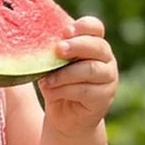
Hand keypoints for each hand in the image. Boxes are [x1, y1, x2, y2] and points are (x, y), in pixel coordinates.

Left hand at [38, 17, 116, 138]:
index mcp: (94, 45)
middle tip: (58, 49)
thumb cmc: (58, 85)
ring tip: (47, 79)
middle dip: (76, 46)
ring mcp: (108, 78)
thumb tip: (36, 41)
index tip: (65, 31)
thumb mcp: (53, 66)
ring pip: (90, 69)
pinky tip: (51, 92)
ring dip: (65, 73)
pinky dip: (65, 90)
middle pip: (97, 46)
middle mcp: (106, 59)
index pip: (95, 27)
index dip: (83, 26)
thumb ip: (53, 53)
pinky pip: (85, 90)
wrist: (65, 118)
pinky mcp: (104, 98)